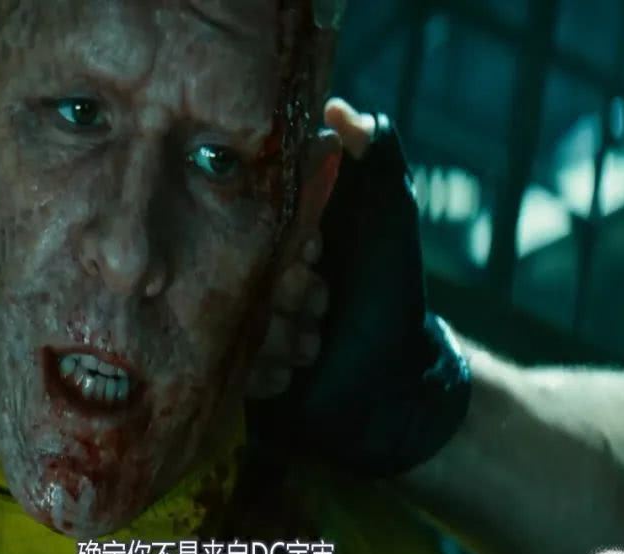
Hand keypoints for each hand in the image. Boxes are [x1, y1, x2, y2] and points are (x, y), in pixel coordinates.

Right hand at [245, 98, 376, 399]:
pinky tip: (294, 369)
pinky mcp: (233, 369)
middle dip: (289, 292)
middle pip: (241, 273)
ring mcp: (238, 321)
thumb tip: (338, 107)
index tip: (318, 251)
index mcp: (279, 232)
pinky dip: (267, 371)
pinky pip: (227, 368)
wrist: (396, 377)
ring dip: (281, 336)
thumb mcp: (391, 215)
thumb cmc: (391, 291)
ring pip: (232, 323)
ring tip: (314, 342)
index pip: (257, 220)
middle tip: (322, 301)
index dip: (291, 240)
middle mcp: (252, 272)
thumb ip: (376, 158)